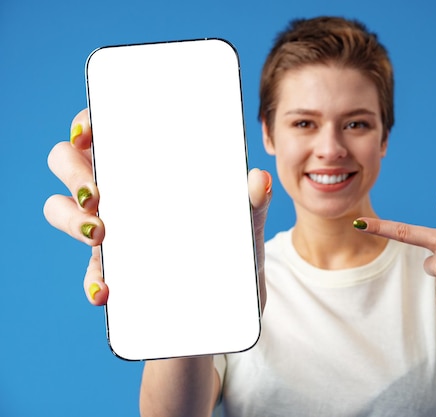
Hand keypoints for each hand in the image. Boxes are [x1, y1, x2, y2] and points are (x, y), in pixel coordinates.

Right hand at [44, 109, 272, 309]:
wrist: (229, 300)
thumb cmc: (233, 248)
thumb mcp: (247, 224)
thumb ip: (253, 203)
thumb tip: (259, 179)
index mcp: (150, 169)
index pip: (108, 131)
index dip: (88, 123)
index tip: (89, 132)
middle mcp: (121, 193)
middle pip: (69, 162)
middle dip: (72, 171)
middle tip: (96, 192)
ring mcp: (111, 230)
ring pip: (61, 209)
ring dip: (69, 217)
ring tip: (99, 234)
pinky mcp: (112, 270)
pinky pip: (89, 271)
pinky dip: (91, 280)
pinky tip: (105, 291)